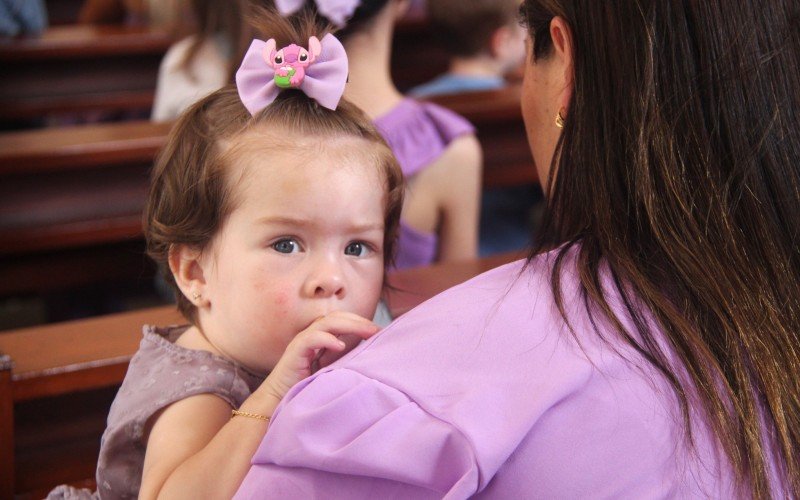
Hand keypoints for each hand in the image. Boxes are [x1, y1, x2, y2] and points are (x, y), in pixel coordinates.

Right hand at [258, 311, 379, 402]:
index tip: (379, 331)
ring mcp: (302, 342)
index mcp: (321, 337)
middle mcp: (311, 335)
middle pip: (336, 317)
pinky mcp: (295, 352)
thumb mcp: (332, 370)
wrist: (279, 402)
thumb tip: (372, 353)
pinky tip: (340, 346)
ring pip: (326, 322)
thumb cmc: (307, 388)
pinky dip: (327, 339)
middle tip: (376, 330)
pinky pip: (311, 338)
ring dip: (349, 325)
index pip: (342, 320)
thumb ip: (346, 359)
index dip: (360, 322)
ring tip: (366, 333)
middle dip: (358, 321)